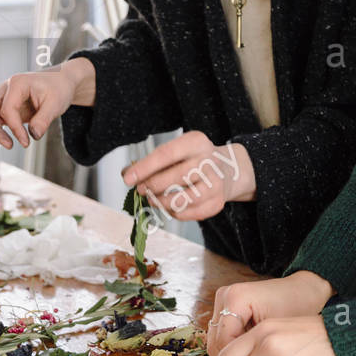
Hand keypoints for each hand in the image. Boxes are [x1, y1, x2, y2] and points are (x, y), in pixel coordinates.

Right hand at [0, 59, 94, 149]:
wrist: (59, 81)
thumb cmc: (58, 89)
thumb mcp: (56, 104)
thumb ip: (44, 120)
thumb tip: (34, 135)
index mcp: (18, 84)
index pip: (7, 110)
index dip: (14, 129)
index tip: (26, 142)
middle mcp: (4, 89)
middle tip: (10, 145)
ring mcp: (1, 97)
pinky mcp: (2, 106)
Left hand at [122, 131, 255, 221]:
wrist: (228, 170)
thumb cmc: (194, 159)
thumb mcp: (178, 151)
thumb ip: (154, 161)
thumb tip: (127, 174)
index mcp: (196, 142)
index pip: (166, 154)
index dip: (145, 168)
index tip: (128, 178)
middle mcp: (209, 161)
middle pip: (175, 177)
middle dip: (153, 186)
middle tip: (141, 190)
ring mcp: (215, 183)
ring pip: (183, 199)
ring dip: (162, 202)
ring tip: (153, 200)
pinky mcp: (217, 202)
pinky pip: (189, 213)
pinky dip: (174, 212)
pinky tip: (169, 206)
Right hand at [206, 271, 333, 355]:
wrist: (304, 291)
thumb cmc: (297, 307)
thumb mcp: (277, 335)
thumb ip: (254, 353)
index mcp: (235, 299)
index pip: (224, 344)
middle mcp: (225, 296)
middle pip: (216, 343)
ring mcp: (223, 300)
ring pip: (216, 341)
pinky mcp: (226, 306)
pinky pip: (222, 335)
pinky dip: (234, 347)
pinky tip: (252, 353)